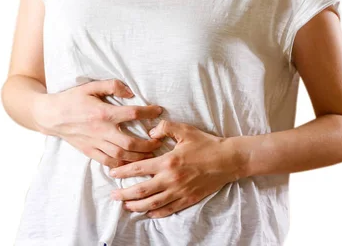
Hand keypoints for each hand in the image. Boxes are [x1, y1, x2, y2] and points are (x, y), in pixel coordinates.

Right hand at [35, 79, 164, 167]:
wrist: (51, 116)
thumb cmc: (72, 99)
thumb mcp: (90, 86)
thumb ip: (112, 86)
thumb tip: (130, 93)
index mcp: (103, 113)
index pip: (132, 114)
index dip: (148, 112)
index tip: (159, 111)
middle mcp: (101, 131)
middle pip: (130, 142)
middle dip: (148, 144)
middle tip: (159, 141)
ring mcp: (95, 143)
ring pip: (121, 156)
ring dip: (139, 157)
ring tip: (151, 154)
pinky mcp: (90, 152)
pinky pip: (109, 162)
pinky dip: (122, 165)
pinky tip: (131, 163)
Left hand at [107, 119, 243, 217]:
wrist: (228, 160)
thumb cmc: (206, 144)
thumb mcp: (184, 130)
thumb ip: (164, 127)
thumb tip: (149, 132)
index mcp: (167, 161)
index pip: (139, 168)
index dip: (123, 172)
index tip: (112, 173)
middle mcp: (171, 179)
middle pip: (142, 190)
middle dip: (125, 194)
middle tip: (114, 196)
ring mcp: (180, 191)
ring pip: (153, 203)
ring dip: (137, 206)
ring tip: (126, 206)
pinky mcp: (189, 199)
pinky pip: (169, 209)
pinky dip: (157, 213)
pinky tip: (149, 213)